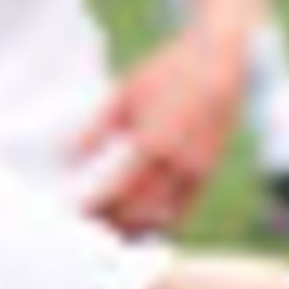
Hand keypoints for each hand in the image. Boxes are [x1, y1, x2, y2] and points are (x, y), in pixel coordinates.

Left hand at [71, 15, 244, 236]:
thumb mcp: (125, 92)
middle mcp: (179, 163)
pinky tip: (136, 225)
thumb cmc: (169, 70)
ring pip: (161, 219)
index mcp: (154, 143)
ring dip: (132, 230)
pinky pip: (181, 211)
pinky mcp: (208, 172)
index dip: (93, 211)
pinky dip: (157, 223)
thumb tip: (67, 158)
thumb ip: (95, 128)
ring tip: (107, 231)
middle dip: (109, 226)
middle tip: (85, 230)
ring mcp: (197, 171)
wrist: (221, 57)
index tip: (72, 216)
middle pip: (137, 214)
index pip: (116, 194)